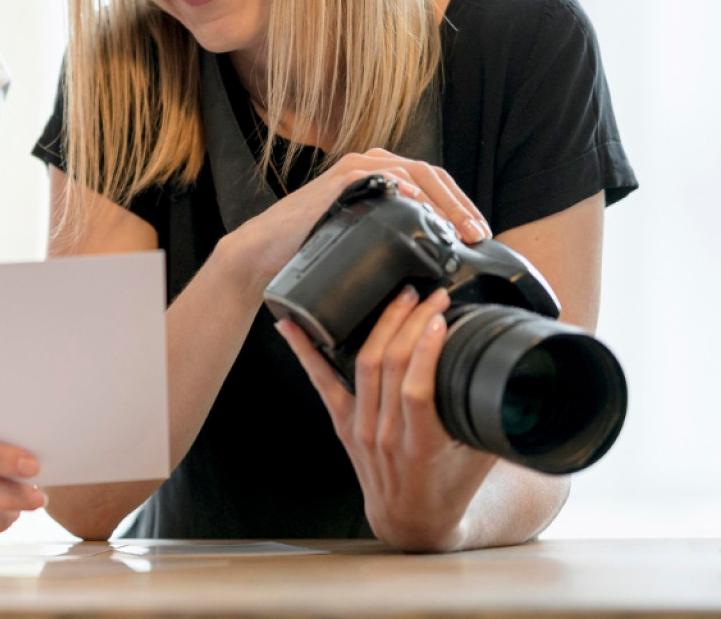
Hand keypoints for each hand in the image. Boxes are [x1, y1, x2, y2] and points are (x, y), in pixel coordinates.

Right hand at [223, 148, 489, 288]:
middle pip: (432, 175)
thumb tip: (440, 256)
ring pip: (415, 173)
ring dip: (443, 201)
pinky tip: (422, 211)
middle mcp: (370, 165)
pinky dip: (407, 191)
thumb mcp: (365, 240)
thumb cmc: (314, 252)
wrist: (265, 254)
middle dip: (460, 204)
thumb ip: (393, 235)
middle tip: (477, 235)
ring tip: (459, 230)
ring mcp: (355, 169)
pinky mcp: (340, 180)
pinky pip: (383, 178)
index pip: (435, 183)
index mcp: (380, 175)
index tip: (481, 237)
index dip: (463, 206)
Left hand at [277, 287, 495, 551]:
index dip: (425, 350)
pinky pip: (320, 379)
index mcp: (422, 444)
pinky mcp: (342, 421)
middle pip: (389, 366)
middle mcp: (385, 433)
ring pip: (363, 365)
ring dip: (380, 325)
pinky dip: (304, 349)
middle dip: (408, 323)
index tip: (439, 318)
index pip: (417, 389)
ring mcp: (360, 426)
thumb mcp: (484, 456)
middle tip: (426, 294)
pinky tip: (290, 323)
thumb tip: (525, 378)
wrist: (412, 520)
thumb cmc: (451, 487)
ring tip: (399, 296)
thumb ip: (498, 419)